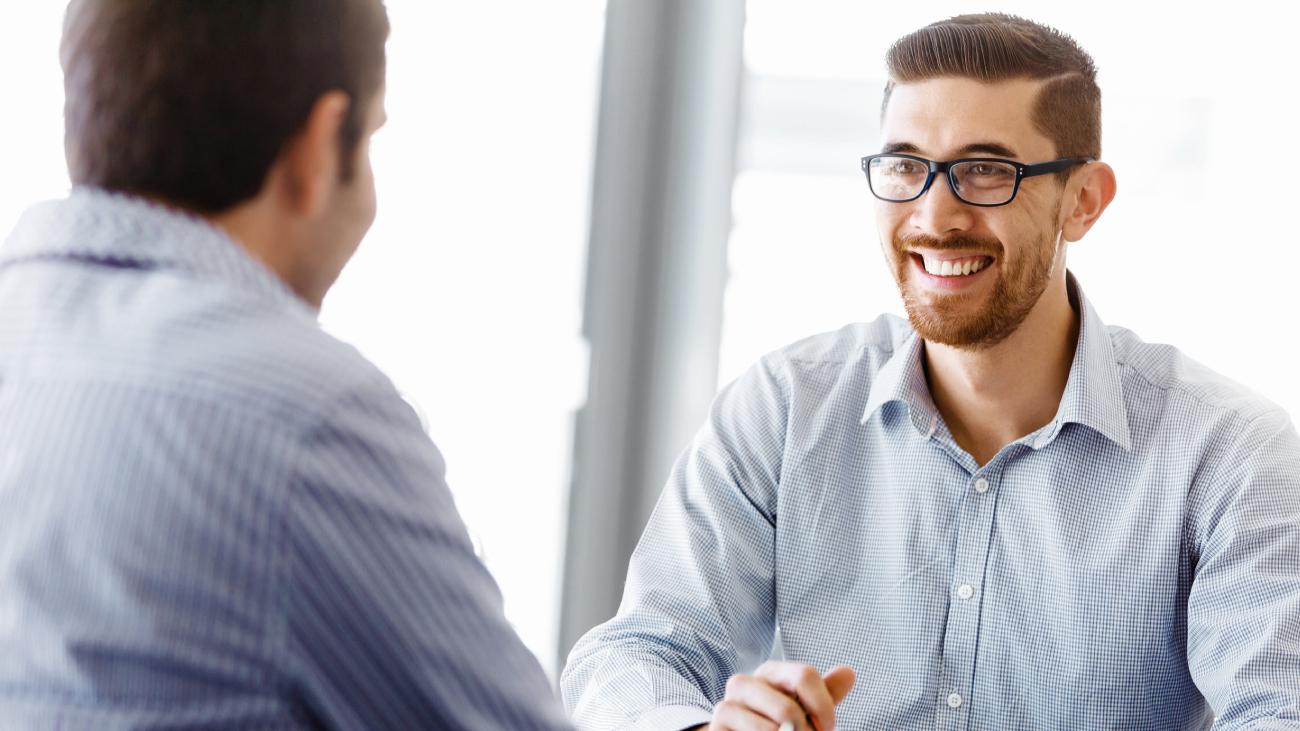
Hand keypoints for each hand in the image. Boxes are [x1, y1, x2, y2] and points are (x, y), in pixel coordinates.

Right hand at [705, 662, 854, 730]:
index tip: (827, 726)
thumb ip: (825, 694)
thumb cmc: (777, 725)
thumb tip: (848, 672)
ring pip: (772, 729)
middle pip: (789, 708)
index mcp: (769, 672)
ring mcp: (727, 705)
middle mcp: (744, 683)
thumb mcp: (803, 709)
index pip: (805, 676)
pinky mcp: (717, 727)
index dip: (824, 707)